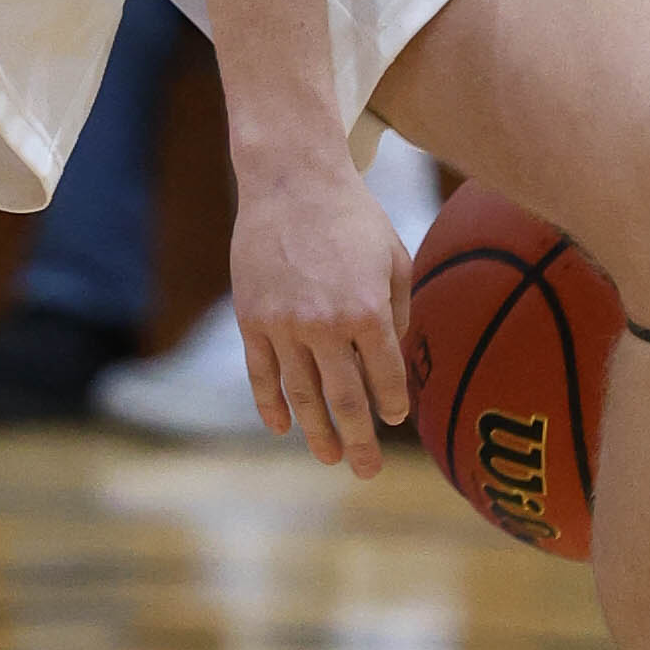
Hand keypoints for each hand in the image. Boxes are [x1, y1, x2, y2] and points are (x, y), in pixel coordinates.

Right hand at [230, 150, 412, 473]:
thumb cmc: (352, 217)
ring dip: (316, 432)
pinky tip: (282, 427)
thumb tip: (394, 358)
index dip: (393, 403)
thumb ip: (399, 310)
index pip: (384, 376)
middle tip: (366, 470)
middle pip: (344, 399)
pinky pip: (261, 374)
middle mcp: (325, 324)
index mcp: (368, 310)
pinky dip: (271, 405)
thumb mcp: (394, 257)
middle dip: (358, 440)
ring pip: (301, 395)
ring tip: (329, 458)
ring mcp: (283, 324)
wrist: (291, 180)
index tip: (395, 418)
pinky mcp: (251, 318)